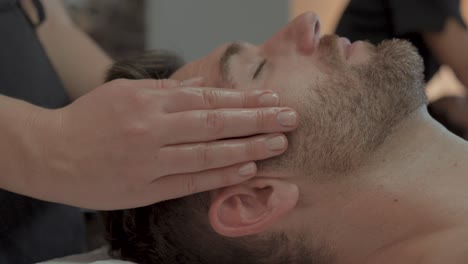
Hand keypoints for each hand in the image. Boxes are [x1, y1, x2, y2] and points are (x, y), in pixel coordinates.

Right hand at [27, 78, 297, 209]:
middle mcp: (152, 129)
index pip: (206, 99)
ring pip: (208, 153)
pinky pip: (190, 181)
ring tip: (278, 143)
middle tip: (289, 118)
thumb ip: (165, 91)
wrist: (50, 154)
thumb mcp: (124, 92)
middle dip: (257, 121)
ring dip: (248, 148)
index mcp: (148, 101)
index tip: (270, 100)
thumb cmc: (87, 120)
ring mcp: (150, 161)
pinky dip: (220, 174)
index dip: (242, 100)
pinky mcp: (145, 189)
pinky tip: (247, 169)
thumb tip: (202, 90)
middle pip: (215, 123)